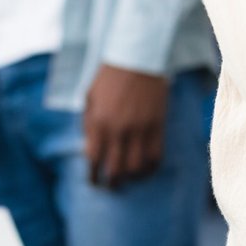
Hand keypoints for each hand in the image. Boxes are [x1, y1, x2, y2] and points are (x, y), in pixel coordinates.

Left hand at [83, 65, 169, 188]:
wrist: (137, 59)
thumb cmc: (109, 77)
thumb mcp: (89, 97)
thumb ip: (88, 123)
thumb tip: (90, 147)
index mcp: (98, 122)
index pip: (93, 159)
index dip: (92, 175)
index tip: (93, 181)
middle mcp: (118, 130)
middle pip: (115, 170)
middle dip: (111, 183)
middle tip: (111, 186)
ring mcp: (140, 129)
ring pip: (136, 168)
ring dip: (131, 178)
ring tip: (128, 179)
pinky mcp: (157, 126)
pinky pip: (156, 157)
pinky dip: (150, 168)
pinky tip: (146, 169)